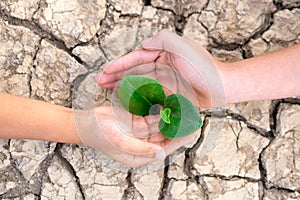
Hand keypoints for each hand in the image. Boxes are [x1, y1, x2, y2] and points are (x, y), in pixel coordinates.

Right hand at [74, 106, 198, 167]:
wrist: (86, 122)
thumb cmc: (99, 136)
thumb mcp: (121, 144)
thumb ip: (141, 149)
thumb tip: (160, 154)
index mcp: (141, 154)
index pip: (166, 147)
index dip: (180, 139)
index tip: (192, 130)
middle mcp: (144, 144)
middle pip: (166, 135)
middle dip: (180, 127)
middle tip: (194, 118)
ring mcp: (141, 131)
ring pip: (162, 124)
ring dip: (173, 117)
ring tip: (187, 110)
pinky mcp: (138, 120)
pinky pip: (153, 115)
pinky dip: (162, 110)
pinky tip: (171, 105)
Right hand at [96, 29, 225, 107]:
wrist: (222, 87)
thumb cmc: (204, 68)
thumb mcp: (183, 47)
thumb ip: (162, 40)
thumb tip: (144, 44)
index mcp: (164, 53)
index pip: (136, 58)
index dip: (119, 64)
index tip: (104, 71)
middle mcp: (163, 64)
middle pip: (134, 69)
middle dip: (116, 75)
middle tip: (99, 81)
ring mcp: (166, 78)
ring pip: (139, 81)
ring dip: (123, 84)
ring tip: (107, 89)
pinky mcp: (171, 91)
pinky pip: (150, 93)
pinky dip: (138, 95)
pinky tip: (127, 99)